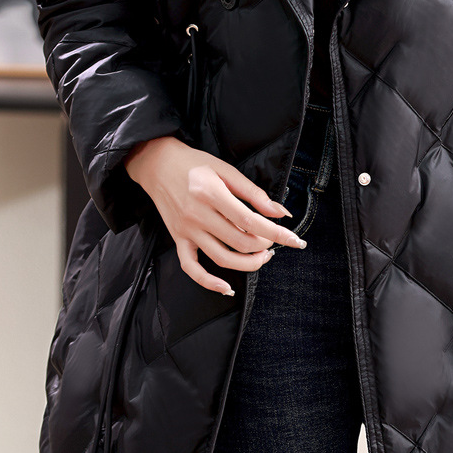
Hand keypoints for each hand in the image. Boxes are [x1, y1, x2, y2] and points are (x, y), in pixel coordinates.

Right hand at [124, 135, 305, 293]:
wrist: (158, 164)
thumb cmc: (194, 164)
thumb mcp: (226, 170)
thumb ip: (254, 194)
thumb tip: (280, 213)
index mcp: (212, 194)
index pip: (251, 221)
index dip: (276, 233)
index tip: (294, 239)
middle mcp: (198, 215)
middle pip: (240, 242)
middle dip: (265, 246)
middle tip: (274, 241)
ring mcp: (186, 230)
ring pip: (222, 259)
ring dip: (248, 264)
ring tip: (262, 257)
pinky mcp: (178, 239)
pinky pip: (192, 268)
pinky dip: (209, 282)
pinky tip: (227, 288)